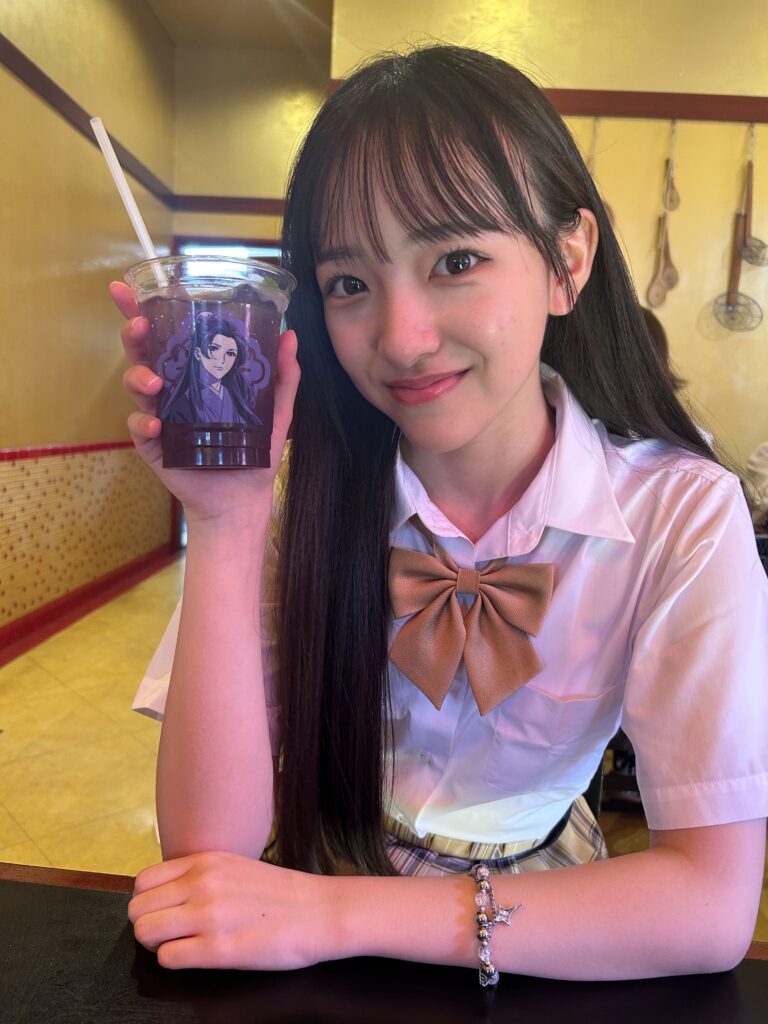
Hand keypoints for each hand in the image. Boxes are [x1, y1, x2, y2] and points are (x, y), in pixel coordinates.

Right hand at [110, 282, 300, 523]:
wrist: (243, 499)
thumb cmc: (255, 454)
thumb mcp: (275, 412)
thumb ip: (282, 376)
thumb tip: (290, 335)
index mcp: (195, 374)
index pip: (166, 336)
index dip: (142, 311)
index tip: (126, 288)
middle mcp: (173, 390)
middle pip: (142, 353)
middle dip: (134, 335)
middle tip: (138, 326)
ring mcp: (160, 416)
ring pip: (136, 385)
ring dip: (139, 378)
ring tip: (156, 384)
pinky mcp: (154, 445)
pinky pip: (138, 428)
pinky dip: (144, 424)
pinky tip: (158, 425)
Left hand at [129, 851, 338, 969]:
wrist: (317, 911)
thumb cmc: (279, 893)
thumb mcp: (234, 866)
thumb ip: (199, 874)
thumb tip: (164, 893)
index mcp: (205, 861)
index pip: (143, 882)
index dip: (148, 902)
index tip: (163, 911)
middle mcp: (202, 884)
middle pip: (138, 909)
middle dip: (147, 925)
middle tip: (168, 933)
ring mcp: (208, 917)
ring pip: (145, 932)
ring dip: (156, 944)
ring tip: (180, 945)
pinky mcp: (218, 950)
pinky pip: (167, 958)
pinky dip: (174, 960)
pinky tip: (195, 956)